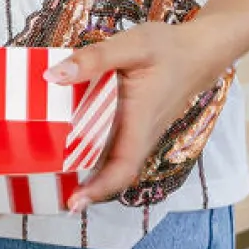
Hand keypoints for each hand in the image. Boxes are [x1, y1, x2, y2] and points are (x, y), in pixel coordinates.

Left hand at [48, 18, 233, 208]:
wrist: (199, 53)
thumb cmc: (168, 49)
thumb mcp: (131, 46)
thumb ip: (94, 59)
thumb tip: (52, 76)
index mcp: (140, 121)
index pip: (122, 167)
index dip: (99, 188)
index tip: (75, 202)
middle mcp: (141, 135)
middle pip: (113, 173)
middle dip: (84, 190)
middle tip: (48, 195)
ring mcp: (140, 135)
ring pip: (113, 163)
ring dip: (87, 175)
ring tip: (51, 180)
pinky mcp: (136, 128)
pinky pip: (114, 149)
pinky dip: (93, 156)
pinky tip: (68, 150)